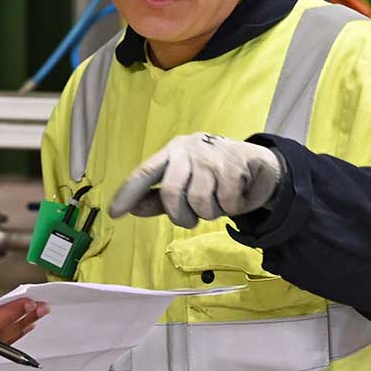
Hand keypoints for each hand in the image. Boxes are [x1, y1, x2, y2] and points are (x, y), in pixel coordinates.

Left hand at [109, 133, 283, 227]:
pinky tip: (234, 196)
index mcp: (170, 153)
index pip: (144, 173)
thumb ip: (158, 198)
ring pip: (199, 201)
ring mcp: (210, 156)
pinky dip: (231, 208)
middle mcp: (187, 150)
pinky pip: (225, 202)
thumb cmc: (212, 176)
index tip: (114, 213)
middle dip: (180, 216)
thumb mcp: (184, 185)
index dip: (128, 193)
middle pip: (170, 193)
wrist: (256, 164)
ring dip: (209, 213)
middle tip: (190, 220)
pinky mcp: (234, 165)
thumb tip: (132, 209)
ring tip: (217, 203)